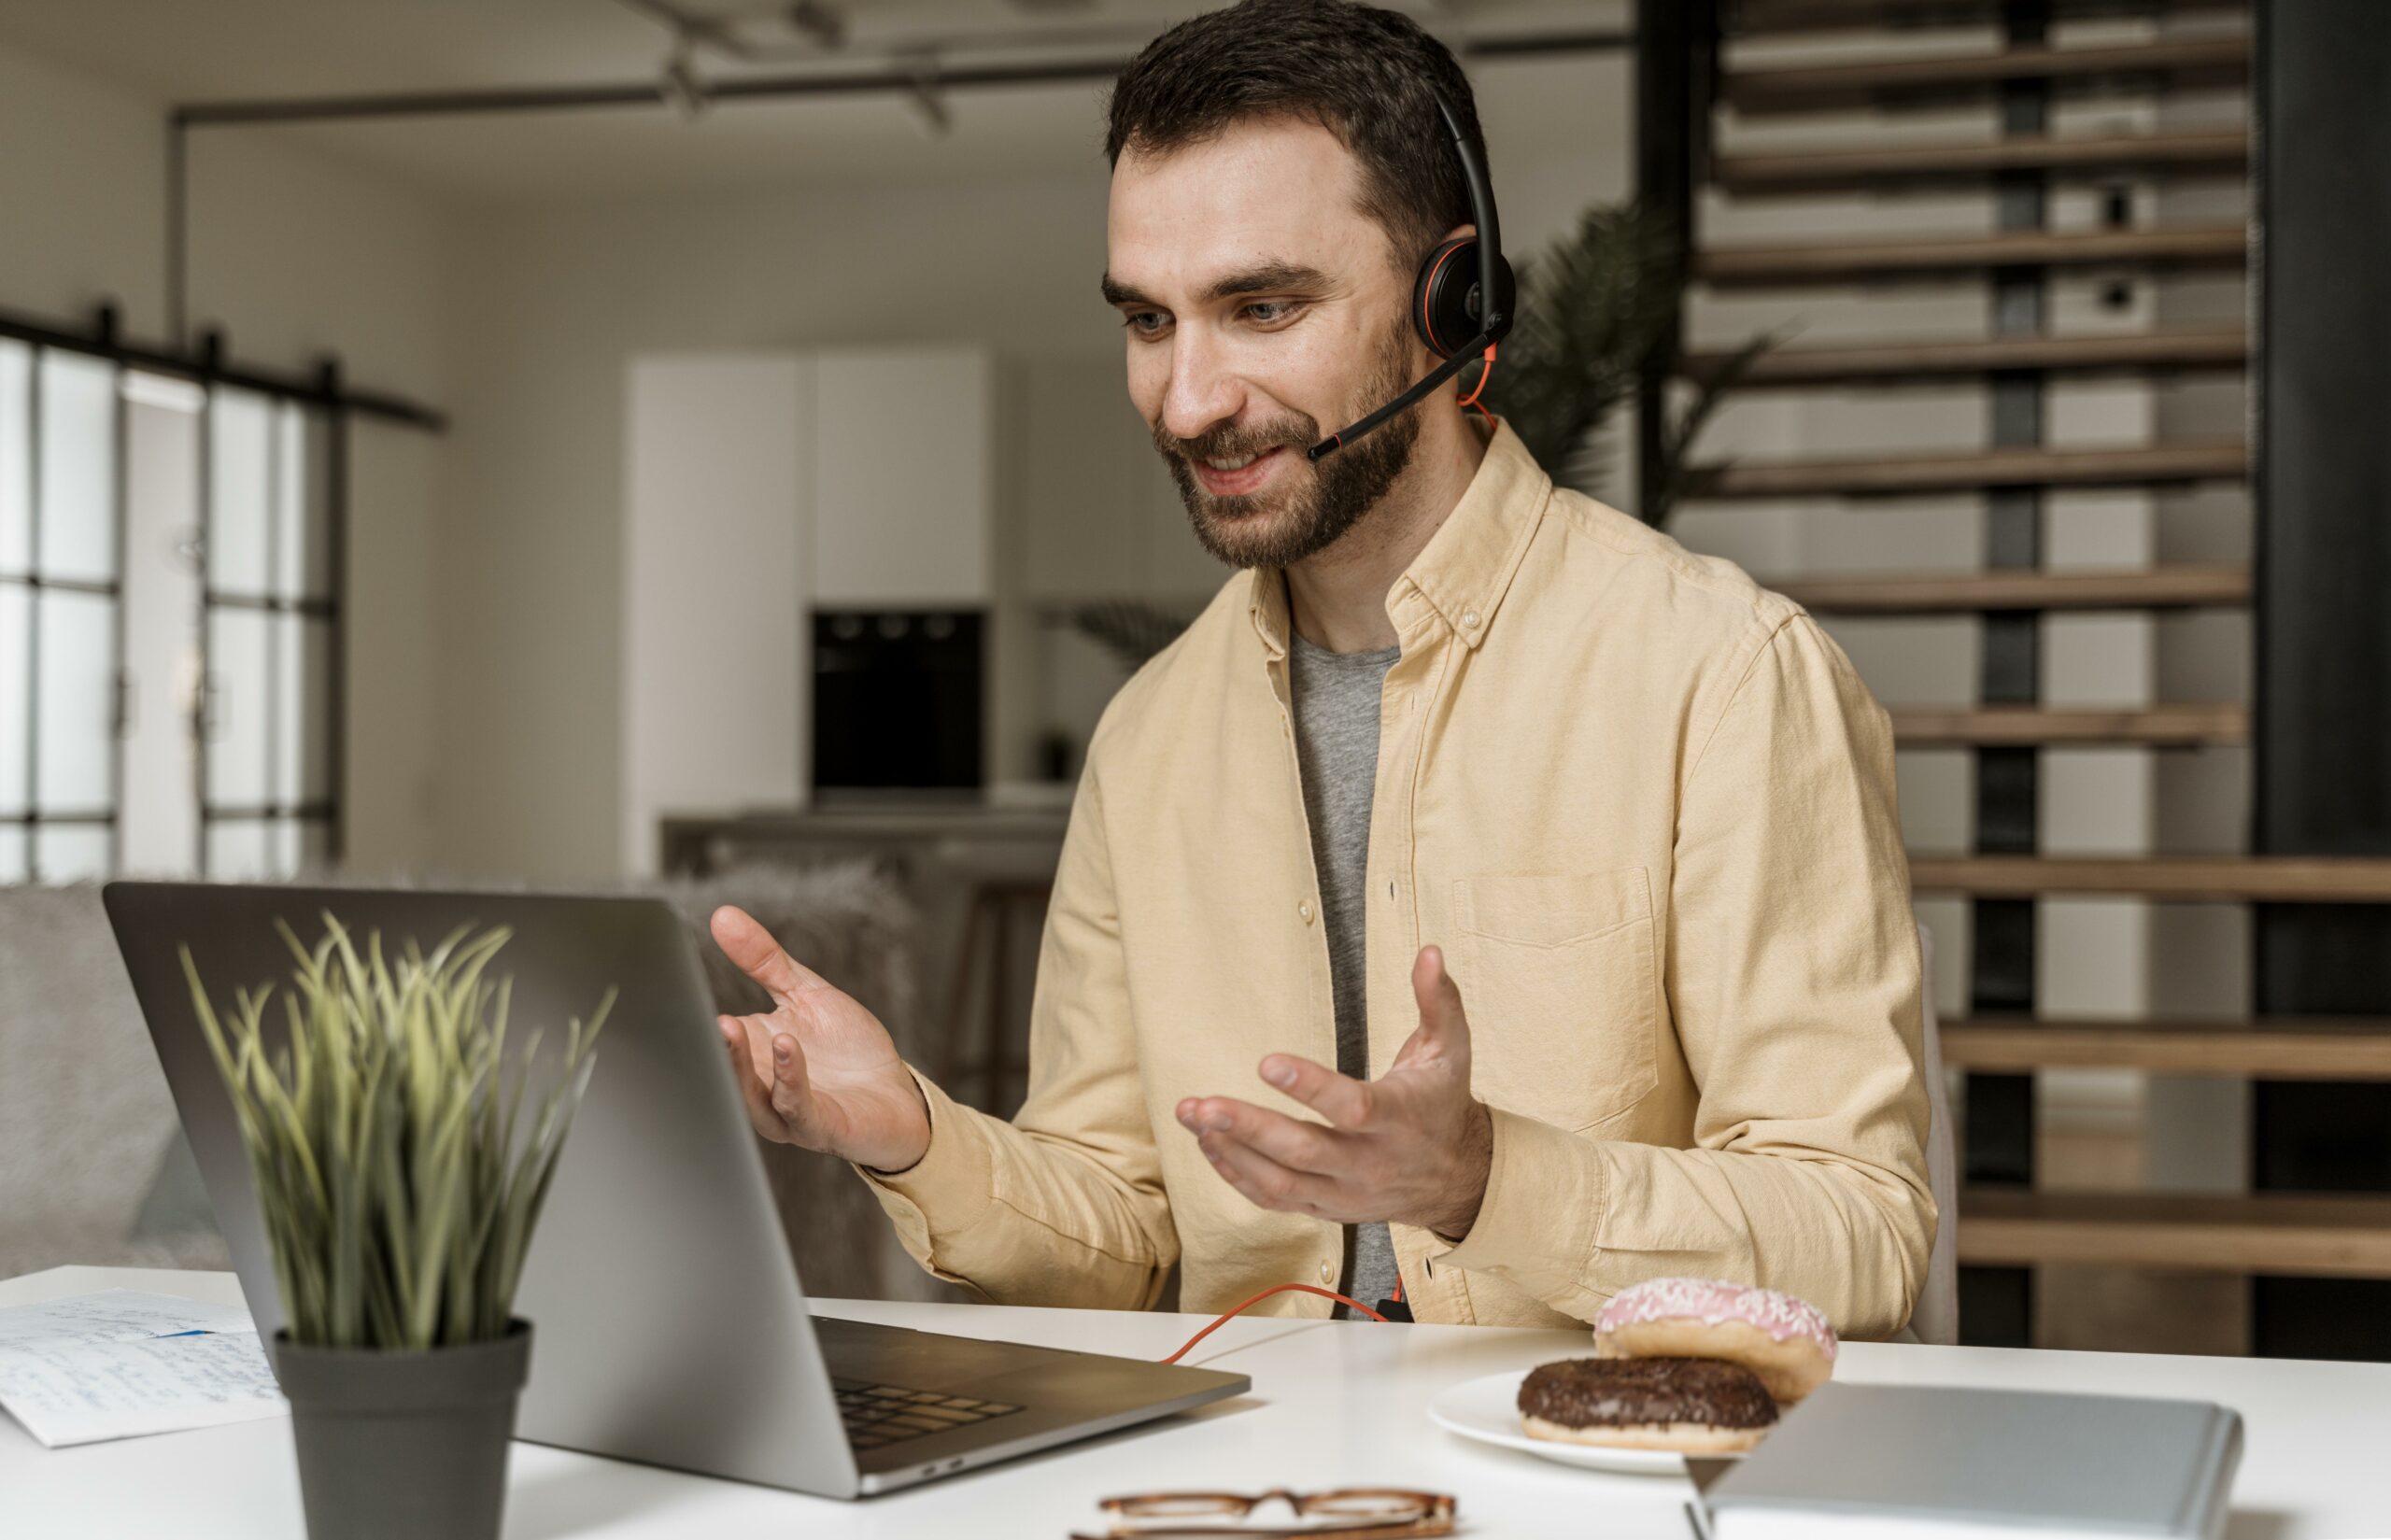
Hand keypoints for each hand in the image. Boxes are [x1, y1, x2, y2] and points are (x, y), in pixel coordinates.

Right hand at [710, 905, 931, 1172]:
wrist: (895, 1094)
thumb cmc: (847, 1048)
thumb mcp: (805, 992)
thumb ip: (764, 960)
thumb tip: (723, 915)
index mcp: (750, 1054)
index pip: (709, 1037)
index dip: (691, 1018)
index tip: (674, 987)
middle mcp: (759, 1087)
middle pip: (721, 1070)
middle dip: (711, 1044)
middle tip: (702, 1013)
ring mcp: (785, 1112)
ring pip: (749, 1096)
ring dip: (739, 1064)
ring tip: (732, 1027)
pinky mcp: (819, 1126)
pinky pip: (796, 1108)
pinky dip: (788, 1079)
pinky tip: (786, 1046)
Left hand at [1176, 944, 1493, 1239]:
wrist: (1456, 1180)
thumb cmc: (1442, 1103)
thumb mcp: (1452, 1050)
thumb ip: (1438, 1001)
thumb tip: (1428, 952)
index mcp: (1399, 1119)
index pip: (1351, 1107)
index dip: (1309, 1087)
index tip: (1266, 1062)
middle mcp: (1370, 1163)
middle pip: (1302, 1151)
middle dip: (1248, 1127)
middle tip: (1201, 1104)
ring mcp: (1344, 1191)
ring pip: (1280, 1182)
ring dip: (1230, 1151)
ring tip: (1191, 1116)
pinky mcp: (1325, 1208)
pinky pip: (1274, 1199)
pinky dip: (1236, 1174)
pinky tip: (1208, 1143)